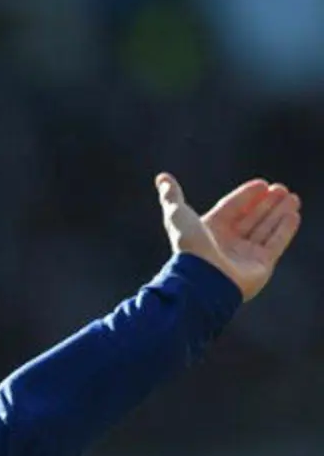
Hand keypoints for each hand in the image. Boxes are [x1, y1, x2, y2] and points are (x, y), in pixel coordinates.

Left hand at [156, 172, 301, 302]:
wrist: (202, 277)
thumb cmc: (189, 245)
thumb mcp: (177, 214)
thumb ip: (171, 195)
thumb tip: (162, 177)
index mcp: (209, 231)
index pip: (231, 208)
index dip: (246, 195)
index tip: (262, 184)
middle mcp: (227, 243)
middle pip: (251, 218)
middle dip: (267, 203)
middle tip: (282, 188)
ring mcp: (244, 255)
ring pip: (265, 228)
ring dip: (279, 213)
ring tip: (292, 198)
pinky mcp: (261, 266)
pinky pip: (275, 243)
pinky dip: (285, 229)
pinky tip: (293, 214)